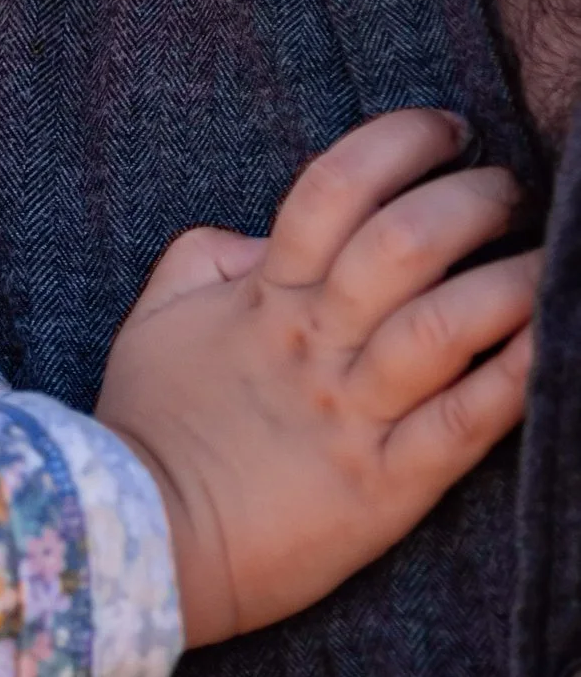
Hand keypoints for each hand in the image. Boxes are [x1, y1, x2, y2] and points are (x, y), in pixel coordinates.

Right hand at [95, 108, 535, 644]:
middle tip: (509, 190)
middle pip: (404, 244)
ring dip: (512, 280)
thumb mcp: (155, 320)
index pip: (334, 190)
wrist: (138, 545)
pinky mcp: (385, 489)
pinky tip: (552, 338)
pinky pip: (464, 425)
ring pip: (447, 326)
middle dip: (472, 200)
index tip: (446, 131)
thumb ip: (206, 258)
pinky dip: (517, 376)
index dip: (397, 144)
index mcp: (264, 298)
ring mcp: (353, 416)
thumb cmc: (149, 428)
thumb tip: (266, 236)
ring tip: (549, 256)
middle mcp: (316, 345)